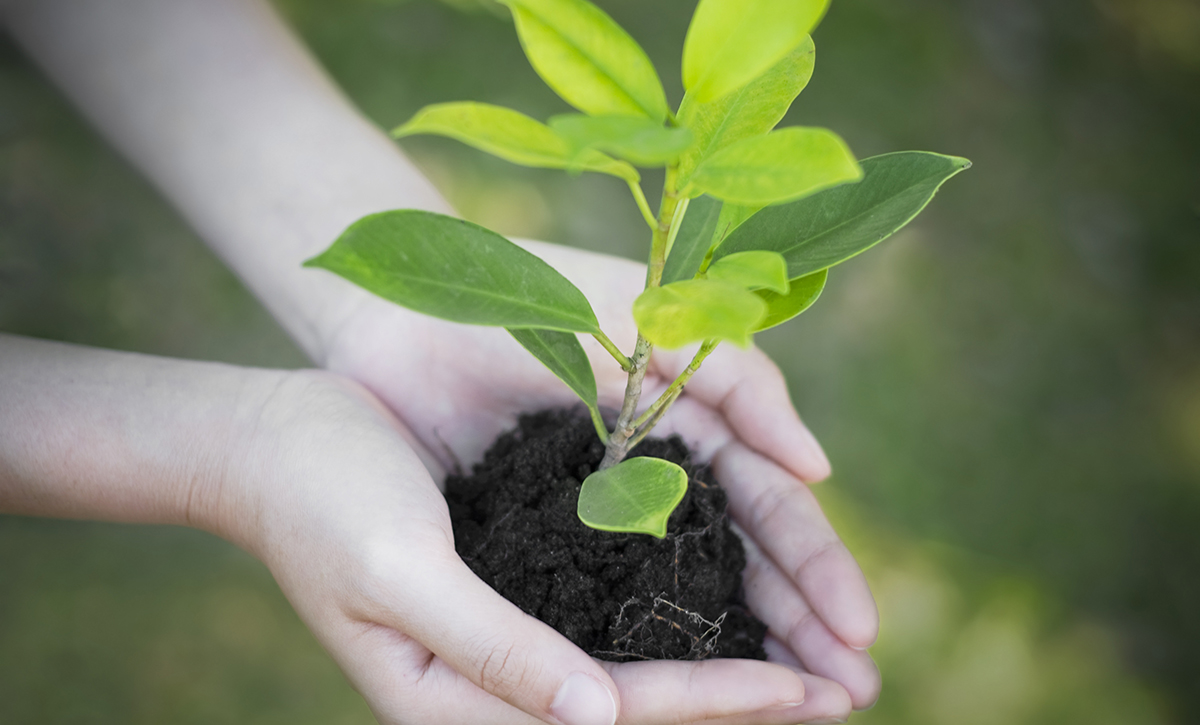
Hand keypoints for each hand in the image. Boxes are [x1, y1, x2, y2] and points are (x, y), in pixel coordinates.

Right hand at [234, 369, 837, 724]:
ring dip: (730, 658)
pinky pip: (617, 609)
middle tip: (847, 689)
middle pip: (644, 704)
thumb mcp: (398, 575)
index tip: (803, 689)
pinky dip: (684, 608)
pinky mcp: (521, 582)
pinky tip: (738, 597)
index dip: (712, 701)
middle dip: (746, 697)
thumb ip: (493, 652)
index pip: (614, 715)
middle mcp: (502, 681)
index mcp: (462, 705)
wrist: (276, 440)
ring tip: (818, 657)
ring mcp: (515, 631)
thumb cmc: (321, 504)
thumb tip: (599, 720)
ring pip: (641, 662)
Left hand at [319, 241, 881, 719]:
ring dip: (747, 648)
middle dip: (803, 628)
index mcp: (696, 421)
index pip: (774, 508)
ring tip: (803, 708)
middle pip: (746, 564)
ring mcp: (604, 515)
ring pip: (686, 592)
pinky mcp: (547, 541)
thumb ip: (740, 383)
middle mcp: (660, 477)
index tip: (859, 633)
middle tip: (854, 696)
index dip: (819, 568)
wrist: (405, 316)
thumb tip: (819, 470)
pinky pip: (612, 600)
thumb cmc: (531, 299)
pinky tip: (693, 688)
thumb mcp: (653, 321)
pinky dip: (655, 642)